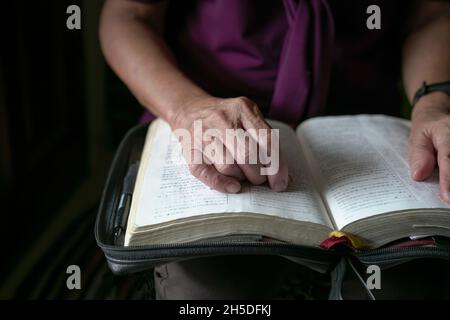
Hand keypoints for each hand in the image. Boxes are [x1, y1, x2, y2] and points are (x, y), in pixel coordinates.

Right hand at [169, 95, 288, 192]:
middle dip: (258, 176)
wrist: (189, 108)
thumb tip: (280, 173)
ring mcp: (204, 134)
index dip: (276, 166)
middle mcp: (223, 119)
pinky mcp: (190, 149)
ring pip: (228, 167)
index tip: (280, 183)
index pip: (266, 140)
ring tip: (242, 176)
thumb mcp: (247, 115)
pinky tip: (232, 186)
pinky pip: (206, 173)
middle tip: (259, 179)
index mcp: (243, 109)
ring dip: (240, 179)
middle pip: (248, 156)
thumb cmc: (225, 118)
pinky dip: (221, 184)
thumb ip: (263, 137)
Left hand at [409, 92, 449, 202]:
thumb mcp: (417, 138)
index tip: (447, 198)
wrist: (438, 115)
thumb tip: (419, 176)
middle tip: (448, 202)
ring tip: (448, 197)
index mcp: (446, 132)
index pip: (448, 159)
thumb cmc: (427, 130)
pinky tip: (449, 190)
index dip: (449, 180)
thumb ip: (419, 156)